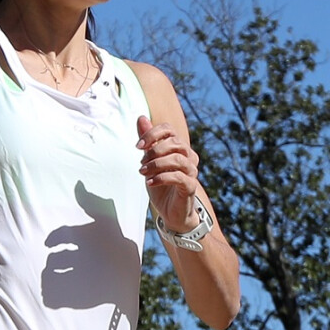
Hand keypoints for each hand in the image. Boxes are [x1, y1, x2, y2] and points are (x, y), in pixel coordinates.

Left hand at [136, 114, 201, 229]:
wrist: (171, 211)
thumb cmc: (162, 185)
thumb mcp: (150, 161)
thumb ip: (147, 141)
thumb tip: (141, 118)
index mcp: (179, 147)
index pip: (169, 129)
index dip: (152, 134)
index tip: (138, 146)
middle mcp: (189, 156)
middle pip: (175, 142)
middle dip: (154, 151)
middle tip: (141, 163)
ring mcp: (192, 171)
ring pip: (177, 159)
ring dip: (156, 164)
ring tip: (142, 172)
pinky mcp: (191, 186)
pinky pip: (178, 177)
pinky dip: (161, 177)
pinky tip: (150, 182)